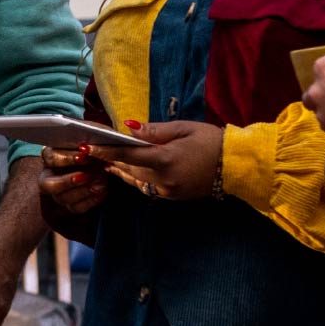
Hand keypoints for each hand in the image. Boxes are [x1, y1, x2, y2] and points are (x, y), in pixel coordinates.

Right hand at [38, 145, 111, 220]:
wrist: (108, 163)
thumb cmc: (98, 148)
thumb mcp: (95, 142)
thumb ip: (90, 145)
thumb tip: (86, 148)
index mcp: (51, 155)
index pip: (50, 158)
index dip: (66, 158)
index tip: (84, 156)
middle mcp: (50, 175)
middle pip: (48, 185)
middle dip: (67, 182)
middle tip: (87, 176)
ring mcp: (59, 192)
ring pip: (62, 198)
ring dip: (83, 191)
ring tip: (101, 182)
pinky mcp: (71, 204)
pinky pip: (77, 208)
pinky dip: (91, 201)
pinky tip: (103, 191)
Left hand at [102, 120, 224, 201]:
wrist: (236, 166)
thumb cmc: (211, 141)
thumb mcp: (184, 128)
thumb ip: (155, 131)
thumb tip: (129, 129)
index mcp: (166, 160)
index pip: (128, 155)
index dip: (107, 151)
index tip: (88, 147)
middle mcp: (164, 179)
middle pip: (129, 168)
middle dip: (110, 159)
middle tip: (91, 150)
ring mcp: (168, 191)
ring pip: (136, 179)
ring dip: (120, 169)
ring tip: (102, 160)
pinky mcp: (172, 196)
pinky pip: (146, 187)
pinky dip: (134, 177)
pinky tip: (125, 170)